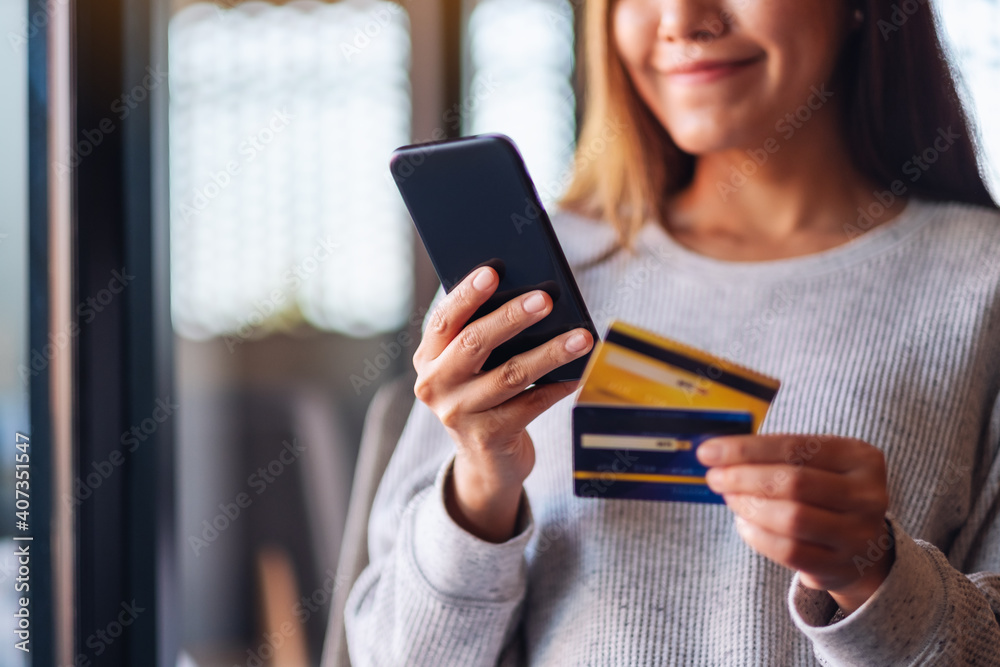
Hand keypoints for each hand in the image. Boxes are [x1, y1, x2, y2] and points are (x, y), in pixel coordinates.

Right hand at [412, 265, 593, 541]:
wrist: (486, 461)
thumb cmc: (484, 395)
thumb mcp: (471, 367)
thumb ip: (485, 335)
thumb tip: (531, 296)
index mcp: (427, 358)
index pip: (444, 319)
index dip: (467, 294)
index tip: (493, 272)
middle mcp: (435, 386)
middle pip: (475, 343)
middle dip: (512, 317)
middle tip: (545, 298)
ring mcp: (459, 414)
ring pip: (510, 375)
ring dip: (549, 353)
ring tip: (580, 337)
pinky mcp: (488, 437)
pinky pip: (530, 405)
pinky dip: (556, 387)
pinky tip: (577, 373)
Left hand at [697, 433, 892, 613]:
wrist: (861, 546)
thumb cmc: (824, 493)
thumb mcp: (815, 464)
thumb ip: (774, 455)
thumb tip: (716, 453)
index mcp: (860, 457)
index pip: (794, 447)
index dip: (746, 449)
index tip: (708, 451)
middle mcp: (867, 494)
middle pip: (793, 483)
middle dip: (744, 478)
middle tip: (715, 477)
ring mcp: (858, 533)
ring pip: (792, 519)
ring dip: (750, 506)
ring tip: (730, 498)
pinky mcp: (841, 566)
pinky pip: (789, 552)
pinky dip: (758, 536)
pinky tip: (743, 523)